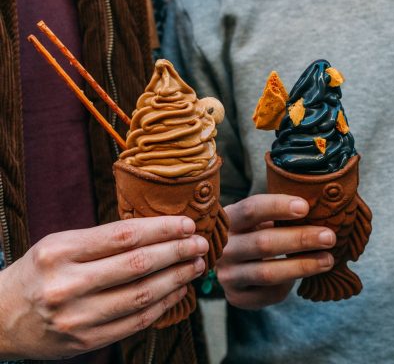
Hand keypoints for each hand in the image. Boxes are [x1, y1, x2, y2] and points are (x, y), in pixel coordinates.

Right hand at [0, 216, 207, 359]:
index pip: (124, 235)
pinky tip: (178, 291)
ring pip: (142, 296)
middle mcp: (67, 285)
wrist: (1, 319)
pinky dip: (163, 305)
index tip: (187, 224)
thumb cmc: (40, 272)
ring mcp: (77, 317)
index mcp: (60, 252)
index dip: (162, 229)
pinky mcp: (86, 341)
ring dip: (177, 279)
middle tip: (200, 244)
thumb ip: (104, 240)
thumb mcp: (61, 245)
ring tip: (196, 265)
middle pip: (138, 265)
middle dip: (177, 252)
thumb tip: (162, 233)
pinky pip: (136, 322)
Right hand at [218, 194, 335, 309]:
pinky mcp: (237, 297)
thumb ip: (281, 214)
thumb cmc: (256, 232)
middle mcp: (223, 248)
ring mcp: (227, 275)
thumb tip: (321, 210)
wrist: (234, 264)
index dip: (278, 207)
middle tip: (329, 237)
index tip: (306, 207)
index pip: (250, 210)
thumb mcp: (259, 218)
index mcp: (228, 219)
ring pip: (268, 272)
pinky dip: (290, 284)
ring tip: (328, 260)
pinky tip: (305, 275)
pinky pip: (269, 293)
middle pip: (263, 243)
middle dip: (300, 239)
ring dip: (302, 266)